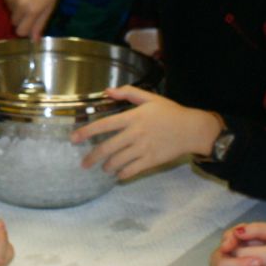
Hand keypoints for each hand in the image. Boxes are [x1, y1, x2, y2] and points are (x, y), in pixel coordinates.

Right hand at [3, 0, 63, 39]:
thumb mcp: (50, 5)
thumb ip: (40, 24)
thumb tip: (34, 40)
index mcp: (32, 10)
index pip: (21, 31)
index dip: (27, 29)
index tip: (32, 22)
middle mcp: (18, 4)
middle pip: (14, 22)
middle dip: (22, 18)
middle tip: (32, 6)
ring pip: (10, 11)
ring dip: (17, 7)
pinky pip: (6, 0)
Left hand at [74, 87, 220, 179]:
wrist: (192, 129)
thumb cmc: (170, 113)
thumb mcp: (150, 98)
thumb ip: (128, 92)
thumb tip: (107, 91)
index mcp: (133, 117)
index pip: (104, 125)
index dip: (86, 132)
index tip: (73, 139)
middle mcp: (135, 134)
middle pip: (107, 148)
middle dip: (92, 157)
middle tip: (84, 163)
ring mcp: (143, 149)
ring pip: (117, 161)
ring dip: (107, 166)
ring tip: (104, 167)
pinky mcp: (151, 161)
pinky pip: (132, 171)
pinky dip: (122, 174)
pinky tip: (119, 174)